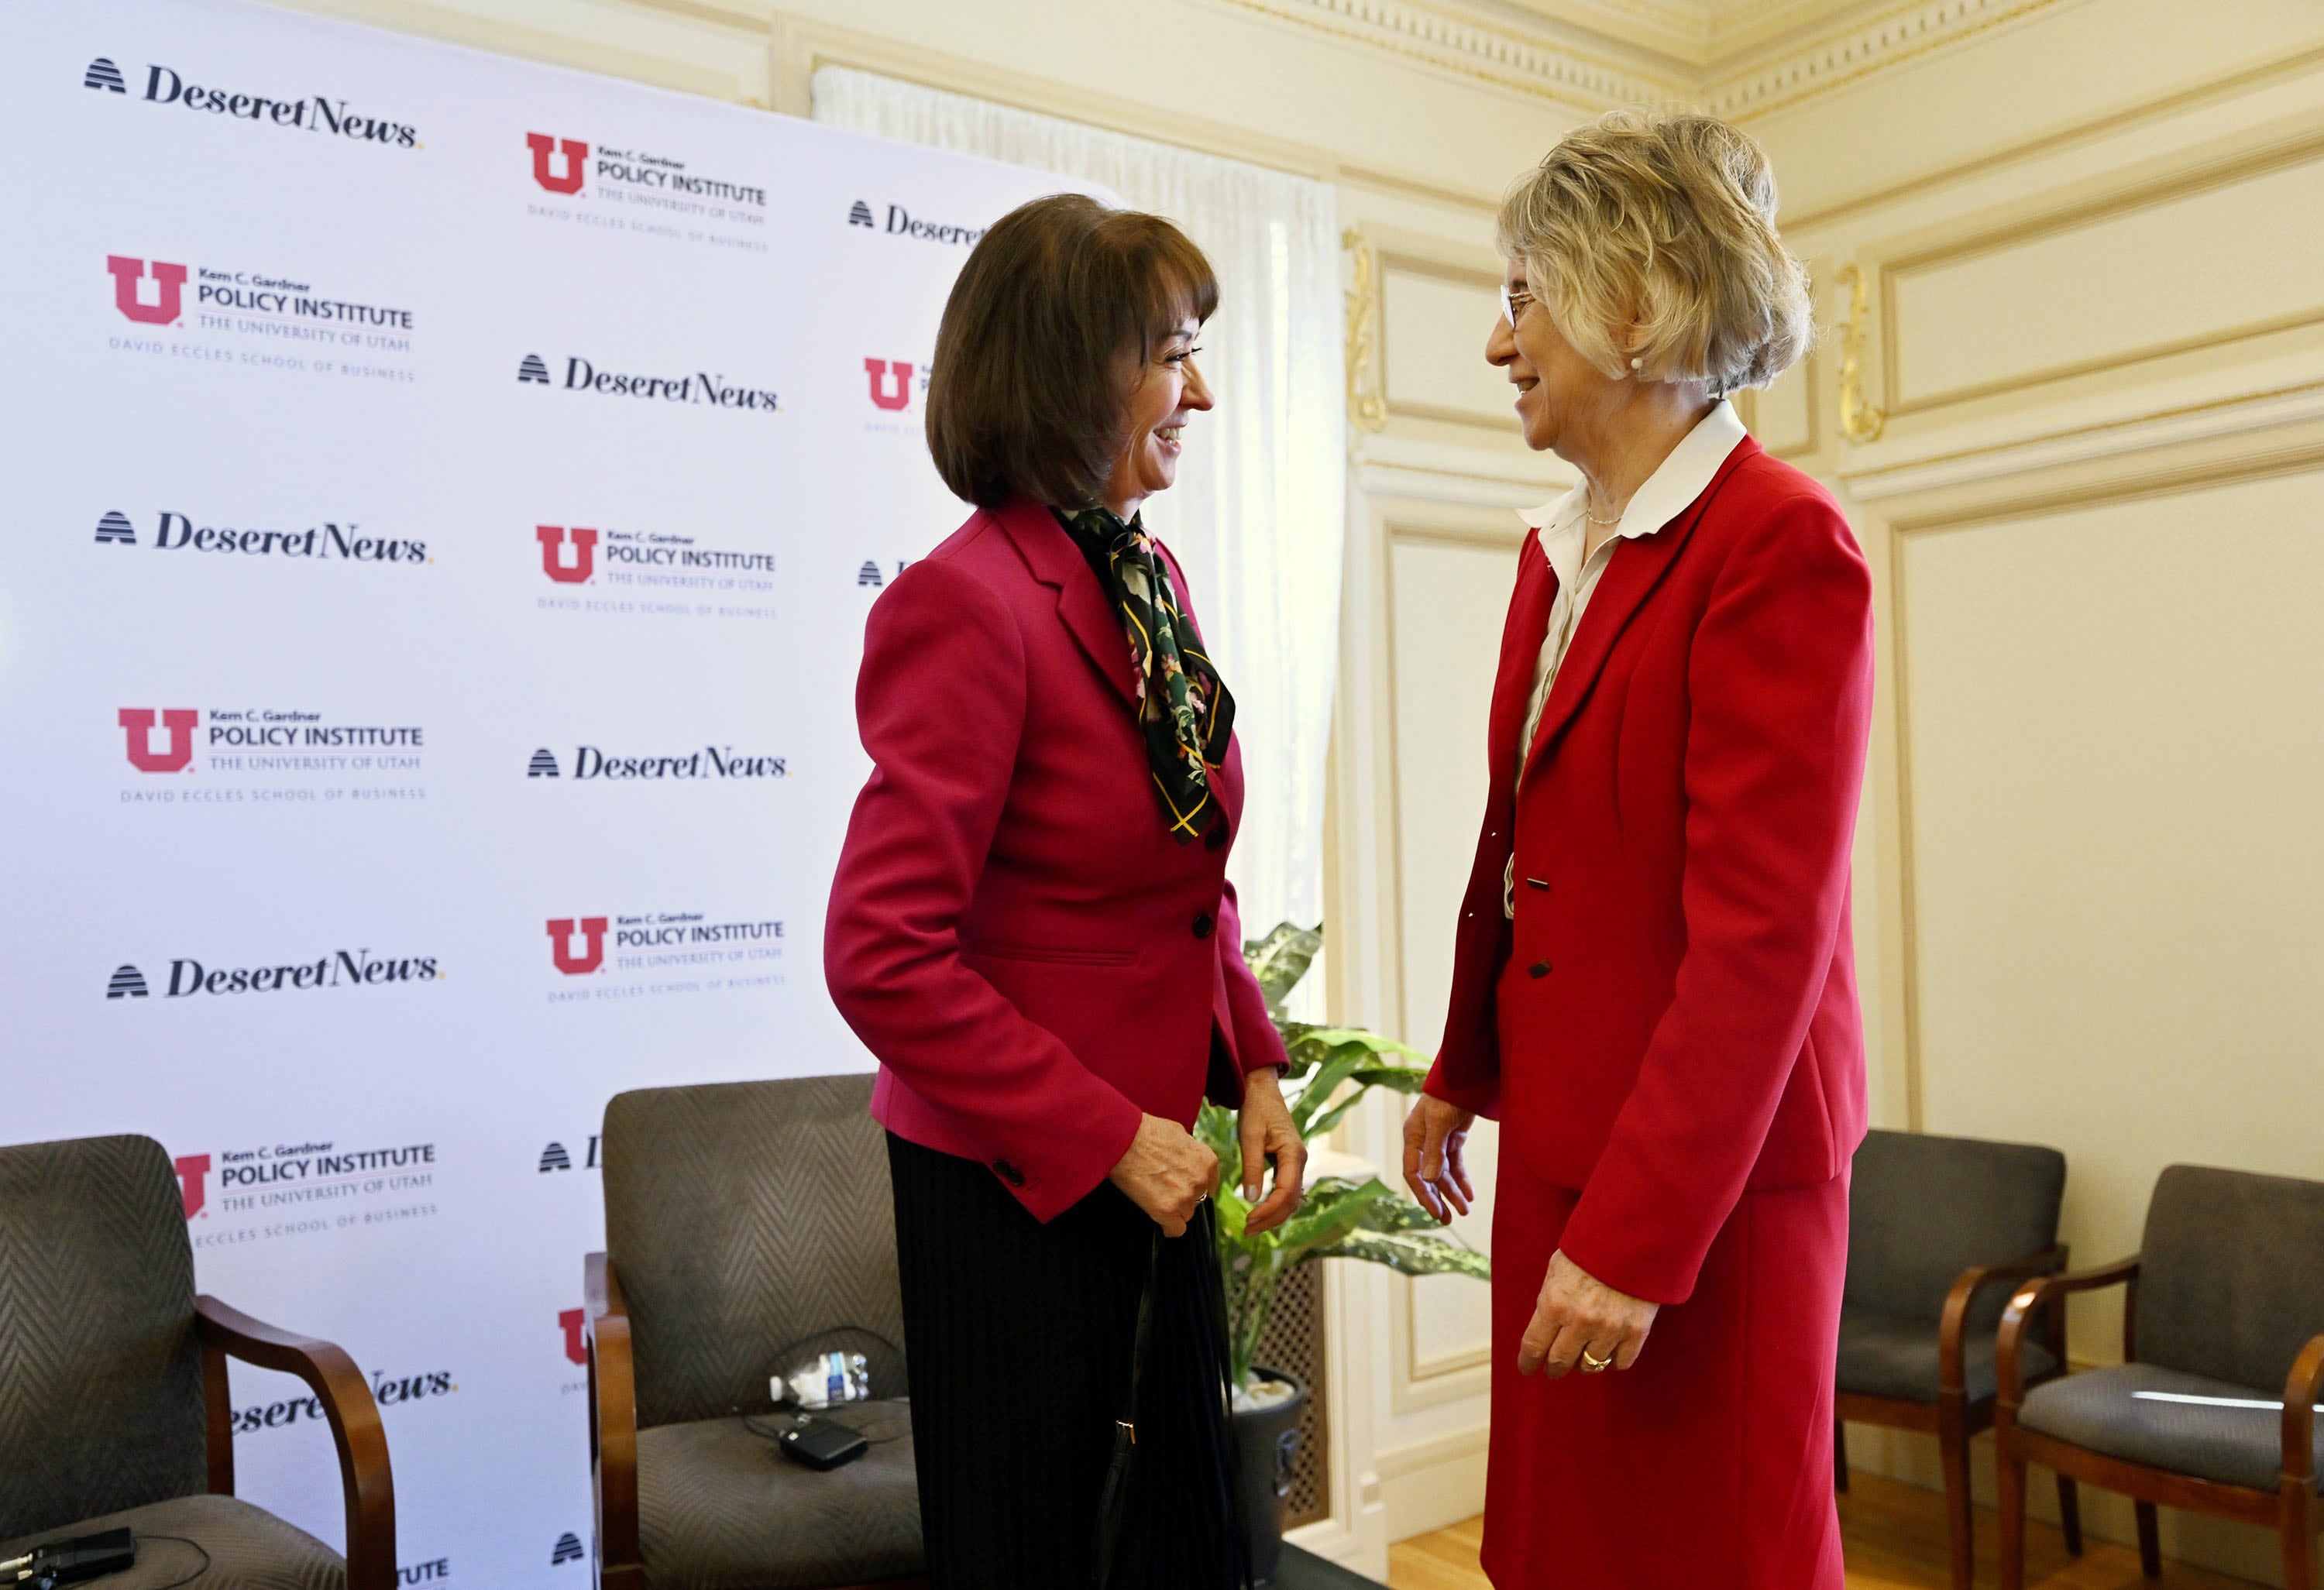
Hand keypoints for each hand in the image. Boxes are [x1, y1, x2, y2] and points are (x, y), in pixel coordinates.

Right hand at [1108, 1113, 1219, 1236]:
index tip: (1183, 1185)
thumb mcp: (1179, 1133)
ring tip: (1154, 1196)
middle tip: (1163, 1187)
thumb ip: (1190, 1152)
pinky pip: (1175, 1230)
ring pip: (1185, 1215)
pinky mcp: (1167, 1211)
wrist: (1123, 1140)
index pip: (1210, 1185)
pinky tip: (1158, 1218)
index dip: (1194, 1186)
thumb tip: (1188, 1159)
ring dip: (1173, 1209)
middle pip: (1197, 1201)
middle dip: (1182, 1196)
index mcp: (1207, 1162)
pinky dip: (1168, 1228)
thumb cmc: (1146, 1132)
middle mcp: (1201, 1181)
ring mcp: (1185, 1198)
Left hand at [1236, 1068, 1307, 1235]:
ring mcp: (1296, 1162)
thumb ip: (1252, 1167)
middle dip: (1271, 1218)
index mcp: (1293, 1154)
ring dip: (1274, 1215)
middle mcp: (1300, 1161)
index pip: (1286, 1192)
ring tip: (1252, 1226)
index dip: (1268, 1210)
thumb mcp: (1249, 1137)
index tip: (1249, 1220)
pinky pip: (1287, 1190)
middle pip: (1291, 1201)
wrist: (1262, 1091)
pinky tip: (1261, 1213)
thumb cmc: (1256, 1110)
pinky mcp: (1289, 1163)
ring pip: (1291, 1198)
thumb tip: (1252, 1199)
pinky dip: (1276, 1204)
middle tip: (1247, 1230)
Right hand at [1401, 1093, 1475, 1222]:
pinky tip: (1470, 1193)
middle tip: (1447, 1220)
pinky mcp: (1453, 1137)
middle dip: (1438, 1198)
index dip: (1424, 1195)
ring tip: (1465, 1210)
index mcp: (1412, 1137)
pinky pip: (1455, 1163)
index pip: (1413, 1173)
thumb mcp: (1438, 1124)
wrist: (1466, 1075)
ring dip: (1453, 1191)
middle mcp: (1423, 1141)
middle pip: (1428, 1176)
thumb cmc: (1447, 1096)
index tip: (1436, 1213)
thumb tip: (1430, 1181)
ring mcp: (1438, 1139)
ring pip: (1443, 1172)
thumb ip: (1434, 1152)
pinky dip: (1462, 1178)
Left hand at [1519, 1249, 1657, 1376]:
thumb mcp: (1556, 1270)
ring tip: (1582, 1359)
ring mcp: (1609, 1329)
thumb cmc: (1589, 1250)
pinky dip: (1612, 1361)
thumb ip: (1549, 1301)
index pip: (1534, 1346)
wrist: (1633, 1238)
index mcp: (1554, 1304)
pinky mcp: (1636, 1332)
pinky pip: (1620, 1362)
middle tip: (1554, 1370)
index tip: (1527, 1368)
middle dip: (1554, 1368)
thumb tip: (1543, 1329)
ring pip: (1591, 1365)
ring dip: (1584, 1364)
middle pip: (1560, 1361)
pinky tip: (1608, 1354)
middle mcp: (1579, 1322)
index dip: (1528, 1362)